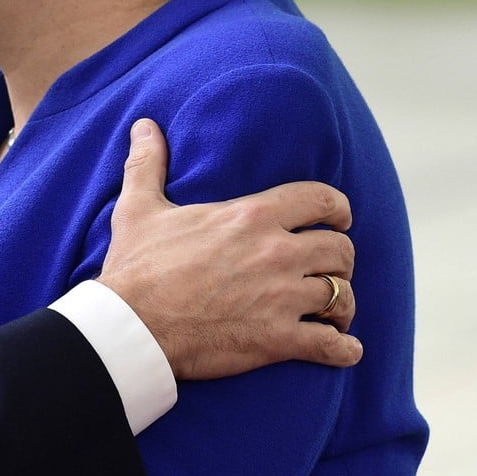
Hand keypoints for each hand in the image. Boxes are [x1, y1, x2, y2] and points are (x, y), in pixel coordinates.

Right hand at [97, 119, 361, 380]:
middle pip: (340, 250)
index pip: (321, 200)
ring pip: (340, 295)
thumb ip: (148, 163)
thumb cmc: (136, 267)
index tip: (340, 218)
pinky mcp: (277, 339)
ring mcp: (281, 298)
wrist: (131, 327)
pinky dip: (344, 350)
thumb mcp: (139, 207)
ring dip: (341, 304)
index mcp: (251, 216)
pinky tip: (345, 350)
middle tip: (330, 268)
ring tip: (335, 311)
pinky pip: (332, 345)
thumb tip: (144, 126)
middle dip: (339, 259)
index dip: (338, 208)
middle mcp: (276, 253)